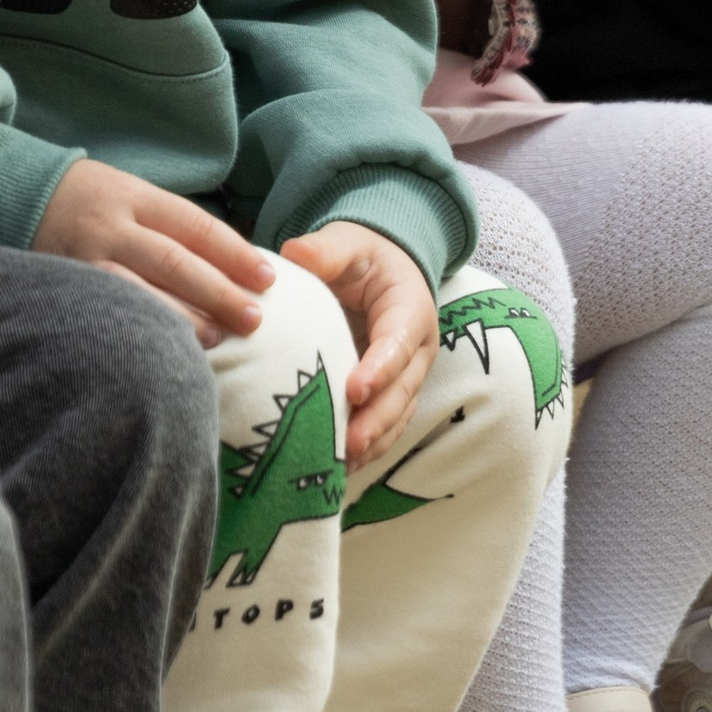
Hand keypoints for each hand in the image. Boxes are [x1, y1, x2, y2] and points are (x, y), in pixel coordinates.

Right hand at [33, 156, 275, 345]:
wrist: (18, 198)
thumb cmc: (93, 204)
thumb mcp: (131, 196)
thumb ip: (172, 228)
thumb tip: (236, 269)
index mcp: (134, 196)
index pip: (195, 225)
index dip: (235, 253)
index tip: (268, 278)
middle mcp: (111, 225)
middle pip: (174, 260)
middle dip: (218, 291)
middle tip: (254, 317)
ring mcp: (84, 257)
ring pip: (140, 291)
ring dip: (183, 318)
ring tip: (217, 337)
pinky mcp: (65, 286)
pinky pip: (107, 312)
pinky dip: (139, 330)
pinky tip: (163, 348)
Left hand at [282, 219, 438, 466]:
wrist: (378, 271)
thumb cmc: (362, 256)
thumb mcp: (347, 243)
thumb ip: (325, 251)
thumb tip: (295, 255)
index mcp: (410, 310)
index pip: (399, 343)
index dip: (381, 368)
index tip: (356, 389)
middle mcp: (416, 351)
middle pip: (402, 392)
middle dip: (377, 419)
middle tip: (350, 441)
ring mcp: (404, 378)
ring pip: (394, 417)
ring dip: (371, 442)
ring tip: (340, 464)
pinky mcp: (388, 397)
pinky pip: (382, 428)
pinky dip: (365, 450)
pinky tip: (337, 468)